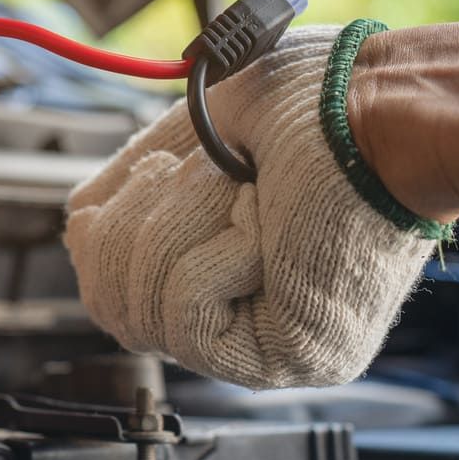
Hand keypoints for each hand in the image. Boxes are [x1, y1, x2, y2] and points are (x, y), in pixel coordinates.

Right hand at [64, 23, 446, 388]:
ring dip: (188, 225)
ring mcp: (256, 343)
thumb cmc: (314, 101)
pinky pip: (184, 317)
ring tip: (253, 198)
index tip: (167, 171)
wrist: (377, 107)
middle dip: (149, 218)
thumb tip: (81, 225)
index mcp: (212, 262)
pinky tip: (264, 228)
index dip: (112, 223)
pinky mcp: (281, 358)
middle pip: (107, 298)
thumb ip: (132, 191)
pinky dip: (214, 254)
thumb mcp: (187, 140)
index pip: (102, 276)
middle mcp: (232, 312)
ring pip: (139, 307)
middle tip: (219, 179)